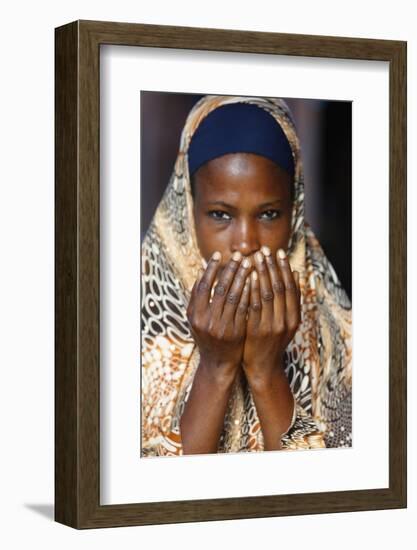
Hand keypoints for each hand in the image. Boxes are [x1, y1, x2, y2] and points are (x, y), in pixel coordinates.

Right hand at [186, 251, 251, 381]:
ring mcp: (221, 327)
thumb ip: (197, 296)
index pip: (202, 286)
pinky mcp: (235, 331)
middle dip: (230, 270)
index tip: (218, 255)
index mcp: (194, 315)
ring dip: (241, 278)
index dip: (210, 269)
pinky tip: (255, 281)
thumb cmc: (208, 336)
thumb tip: (202, 268)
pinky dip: (249, 293)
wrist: (218, 363)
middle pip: (218, 288)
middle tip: (238, 255)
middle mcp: (205, 321)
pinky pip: (243, 308)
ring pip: (232, 296)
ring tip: (249, 263)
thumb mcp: (197, 318)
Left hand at [242, 246, 300, 388]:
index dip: (285, 269)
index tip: (279, 253)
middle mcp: (285, 321)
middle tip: (265, 249)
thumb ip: (290, 302)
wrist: (263, 367)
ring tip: (255, 257)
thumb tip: (295, 274)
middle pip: (279, 287)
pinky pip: (254, 305)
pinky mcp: (256, 330)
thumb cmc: (272, 341)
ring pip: (267, 294)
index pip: (290, 287)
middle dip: (272, 266)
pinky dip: (252, 289)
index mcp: (294, 317)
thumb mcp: (286, 323)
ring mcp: (271, 326)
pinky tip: (248, 277)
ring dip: (261, 273)